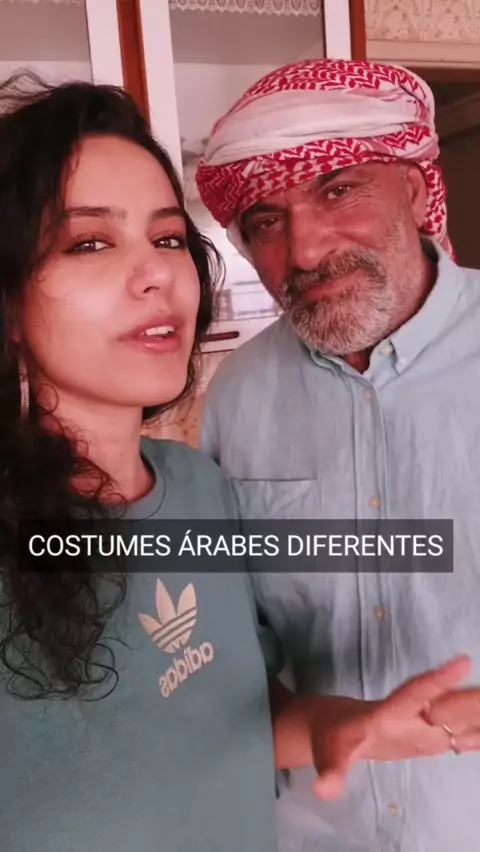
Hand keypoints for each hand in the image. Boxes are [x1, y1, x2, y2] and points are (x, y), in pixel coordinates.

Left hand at [311, 655, 475, 800]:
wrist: (340, 726)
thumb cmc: (333, 737)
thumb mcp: (328, 755)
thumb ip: (330, 771)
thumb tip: (323, 790)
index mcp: (388, 712)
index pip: (415, 692)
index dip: (438, 679)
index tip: (463, 661)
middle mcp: (412, 714)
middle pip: (447, 703)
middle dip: (472, 699)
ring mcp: (424, 724)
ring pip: (458, 716)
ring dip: (478, 714)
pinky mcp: (430, 737)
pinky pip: (459, 734)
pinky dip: (477, 733)